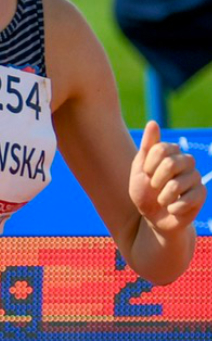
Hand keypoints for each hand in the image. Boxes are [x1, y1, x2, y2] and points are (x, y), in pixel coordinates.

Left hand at [131, 121, 204, 236]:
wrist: (153, 217)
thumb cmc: (145, 192)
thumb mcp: (139, 170)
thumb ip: (147, 147)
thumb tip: (153, 122)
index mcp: (172, 153)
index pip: (162, 149)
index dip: (149, 164)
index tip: (146, 173)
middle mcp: (187, 162)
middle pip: (172, 163)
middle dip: (156, 179)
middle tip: (154, 187)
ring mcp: (195, 178)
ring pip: (178, 183)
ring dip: (163, 196)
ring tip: (162, 200)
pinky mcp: (201, 194)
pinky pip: (187, 199)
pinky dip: (174, 207)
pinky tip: (172, 208)